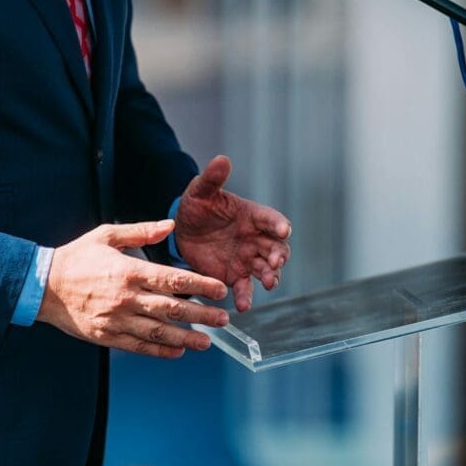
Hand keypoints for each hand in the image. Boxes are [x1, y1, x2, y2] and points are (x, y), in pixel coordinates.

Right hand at [37, 220, 229, 358]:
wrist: (42, 286)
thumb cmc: (76, 258)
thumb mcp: (107, 235)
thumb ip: (141, 231)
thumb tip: (171, 224)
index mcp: (129, 271)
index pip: (173, 280)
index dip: (201, 286)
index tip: (219, 290)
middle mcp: (126, 298)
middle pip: (172, 309)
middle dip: (201, 315)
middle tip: (223, 319)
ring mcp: (116, 320)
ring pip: (158, 332)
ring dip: (186, 338)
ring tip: (207, 342)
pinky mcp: (106, 336)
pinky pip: (139, 346)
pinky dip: (160, 350)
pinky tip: (177, 351)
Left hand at [174, 155, 291, 311]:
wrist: (182, 231)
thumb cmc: (196, 206)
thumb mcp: (201, 191)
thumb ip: (212, 178)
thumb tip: (222, 159)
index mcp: (251, 215)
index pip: (270, 219)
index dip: (278, 224)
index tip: (284, 230)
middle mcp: (255, 238)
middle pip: (275, 247)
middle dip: (279, 255)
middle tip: (276, 262)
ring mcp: (247, 258)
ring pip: (266, 269)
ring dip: (270, 276)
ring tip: (269, 283)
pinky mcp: (234, 275)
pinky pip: (245, 287)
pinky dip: (246, 296)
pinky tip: (243, 305)